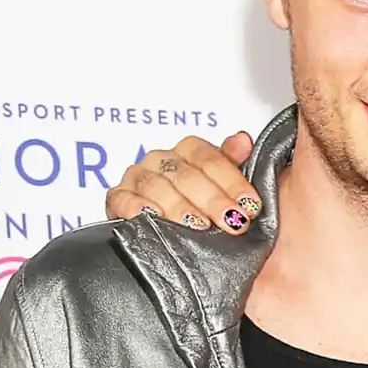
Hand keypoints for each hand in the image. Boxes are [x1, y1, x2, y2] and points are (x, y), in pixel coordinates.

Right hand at [104, 132, 257, 233]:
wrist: (172, 228)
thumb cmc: (201, 204)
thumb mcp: (222, 183)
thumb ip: (232, 161)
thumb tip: (243, 139)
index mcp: (189, 149)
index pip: (211, 159)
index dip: (233, 182)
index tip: (250, 206)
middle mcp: (162, 159)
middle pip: (187, 175)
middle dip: (213, 200)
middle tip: (232, 221)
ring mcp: (138, 176)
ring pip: (158, 186)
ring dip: (179, 206)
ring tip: (198, 226)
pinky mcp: (117, 197)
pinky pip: (123, 199)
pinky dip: (136, 207)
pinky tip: (152, 216)